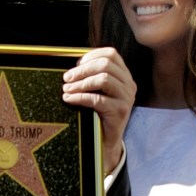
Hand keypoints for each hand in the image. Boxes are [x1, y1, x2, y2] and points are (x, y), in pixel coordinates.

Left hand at [61, 47, 135, 174]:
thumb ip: (91, 77)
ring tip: (66, 89)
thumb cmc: (97, 113)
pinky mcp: (121, 111)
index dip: (92, 55)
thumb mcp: (97, 92)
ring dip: (81, 83)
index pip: (111, 54)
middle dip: (82, 69)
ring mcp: (127, 97)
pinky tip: (69, 99)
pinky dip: (80, 97)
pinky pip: (98, 99)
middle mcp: (128, 84)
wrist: (105, 141)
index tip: (76, 64)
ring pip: (103, 79)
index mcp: (124, 75)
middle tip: (66, 78)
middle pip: (106, 64)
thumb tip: (71, 68)